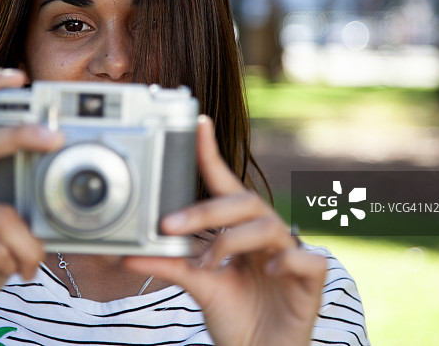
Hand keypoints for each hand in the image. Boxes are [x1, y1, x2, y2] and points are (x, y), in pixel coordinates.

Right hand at [0, 69, 63, 344]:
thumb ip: (24, 195)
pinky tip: (12, 269)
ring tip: (31, 258)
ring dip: (27, 241)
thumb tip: (70, 179)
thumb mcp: (9, 219)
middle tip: (54, 138)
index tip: (20, 77)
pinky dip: (16, 260)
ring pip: (1, 213)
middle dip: (19, 135)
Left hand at [124, 116, 325, 345]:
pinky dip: (288, 259)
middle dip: (207, 210)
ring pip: (269, 225)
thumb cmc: (235, 315)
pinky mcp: (311, 282)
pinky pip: (308, 258)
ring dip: (233, 240)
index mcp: (240, 231)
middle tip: (170, 224)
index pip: (225, 186)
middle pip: (245, 201)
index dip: (212, 154)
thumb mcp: (199, 286)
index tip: (197, 123)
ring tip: (207, 263)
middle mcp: (265, 236)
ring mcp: (289, 256)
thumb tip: (128, 253)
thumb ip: (170, 266)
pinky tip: (268, 268)